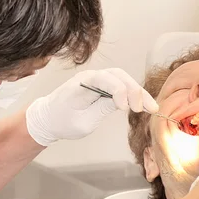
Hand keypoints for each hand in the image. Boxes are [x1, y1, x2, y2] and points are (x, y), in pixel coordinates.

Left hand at [26, 68, 157, 145]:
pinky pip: (119, 83)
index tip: (124, 108)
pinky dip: (132, 93)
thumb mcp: (82, 123)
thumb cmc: (62, 122)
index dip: (118, 91)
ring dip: (137, 92)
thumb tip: (122, 102)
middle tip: (147, 109)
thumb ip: (102, 110)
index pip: (104, 79)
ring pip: (122, 78)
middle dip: (135, 91)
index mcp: (80, 85)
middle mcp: (89, 76)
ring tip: (150, 108)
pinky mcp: (100, 84)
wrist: (48, 118)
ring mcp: (95, 78)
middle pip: (118, 75)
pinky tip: (142, 104)